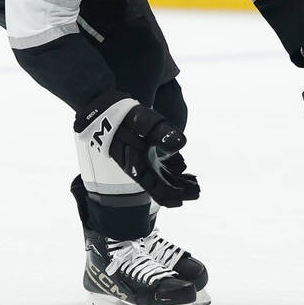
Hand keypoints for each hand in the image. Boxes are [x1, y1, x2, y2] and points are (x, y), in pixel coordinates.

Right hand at [76, 94, 199, 207]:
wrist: (105, 109)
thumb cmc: (123, 116)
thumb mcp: (142, 121)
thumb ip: (161, 133)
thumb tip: (182, 143)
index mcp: (138, 167)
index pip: (159, 191)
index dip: (178, 195)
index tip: (195, 194)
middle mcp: (140, 168)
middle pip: (163, 187)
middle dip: (181, 190)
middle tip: (198, 189)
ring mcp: (141, 162)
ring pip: (162, 178)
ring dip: (178, 181)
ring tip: (195, 182)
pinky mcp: (142, 154)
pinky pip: (158, 167)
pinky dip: (171, 169)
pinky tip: (183, 167)